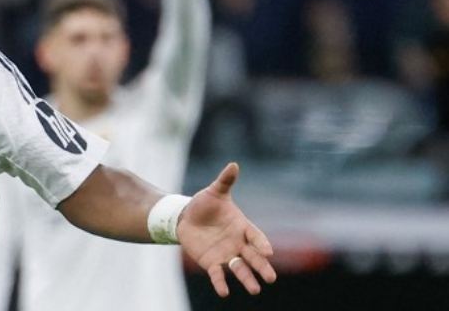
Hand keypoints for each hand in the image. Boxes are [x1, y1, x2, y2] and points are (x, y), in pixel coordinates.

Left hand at [178, 162, 277, 296]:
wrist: (186, 217)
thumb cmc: (204, 204)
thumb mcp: (214, 192)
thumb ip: (225, 181)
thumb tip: (233, 164)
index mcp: (242, 226)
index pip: (256, 236)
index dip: (261, 243)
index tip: (268, 252)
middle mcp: (238, 243)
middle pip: (253, 256)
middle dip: (262, 267)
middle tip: (271, 278)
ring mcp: (226, 254)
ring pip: (239, 268)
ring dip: (247, 279)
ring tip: (255, 290)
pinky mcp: (211, 262)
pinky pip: (218, 274)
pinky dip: (221, 282)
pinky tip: (224, 292)